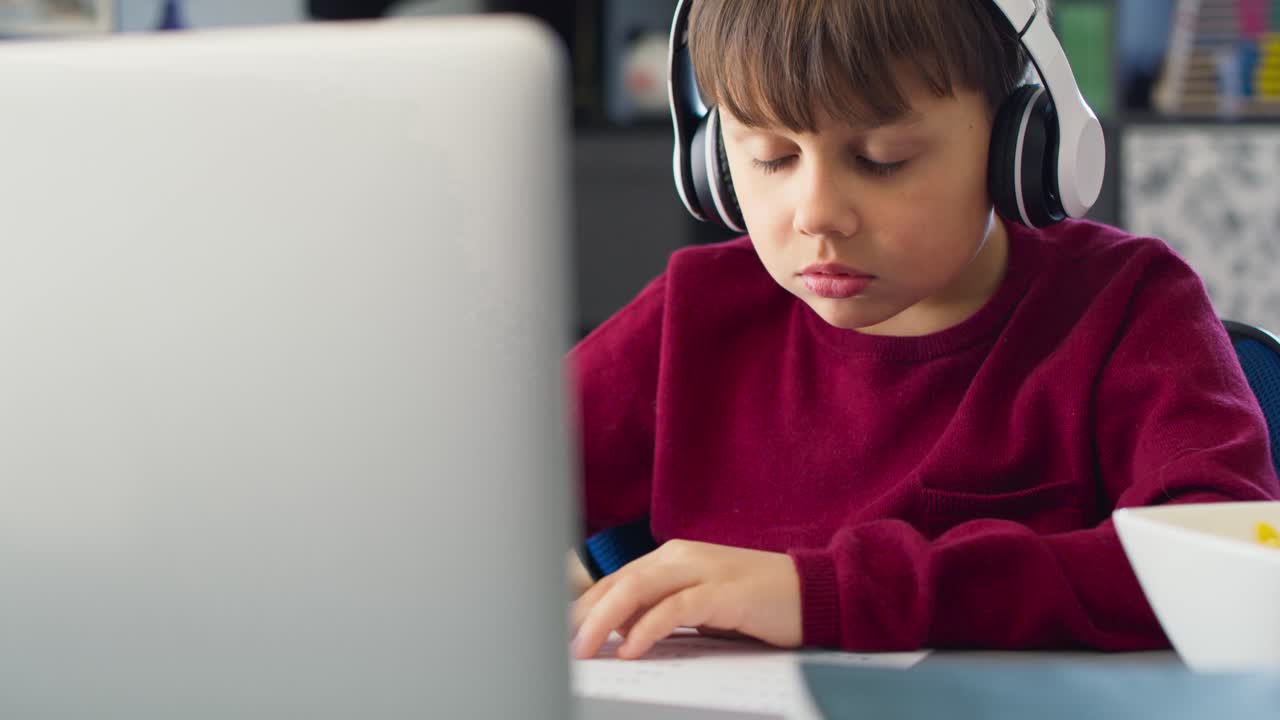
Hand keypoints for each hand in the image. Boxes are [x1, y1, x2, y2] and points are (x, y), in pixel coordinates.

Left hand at [570, 540, 802, 659]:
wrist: (811, 592)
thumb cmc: (753, 603)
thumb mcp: (697, 607)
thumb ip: (659, 612)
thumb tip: (615, 633)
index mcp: (670, 558)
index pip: (614, 581)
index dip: (583, 608)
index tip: (559, 634)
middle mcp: (680, 557)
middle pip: (618, 583)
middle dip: (583, 616)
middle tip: (562, 647)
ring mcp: (702, 571)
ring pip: (638, 590)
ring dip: (605, 621)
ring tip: (587, 650)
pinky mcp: (724, 593)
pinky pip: (676, 609)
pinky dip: (649, 628)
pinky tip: (633, 647)